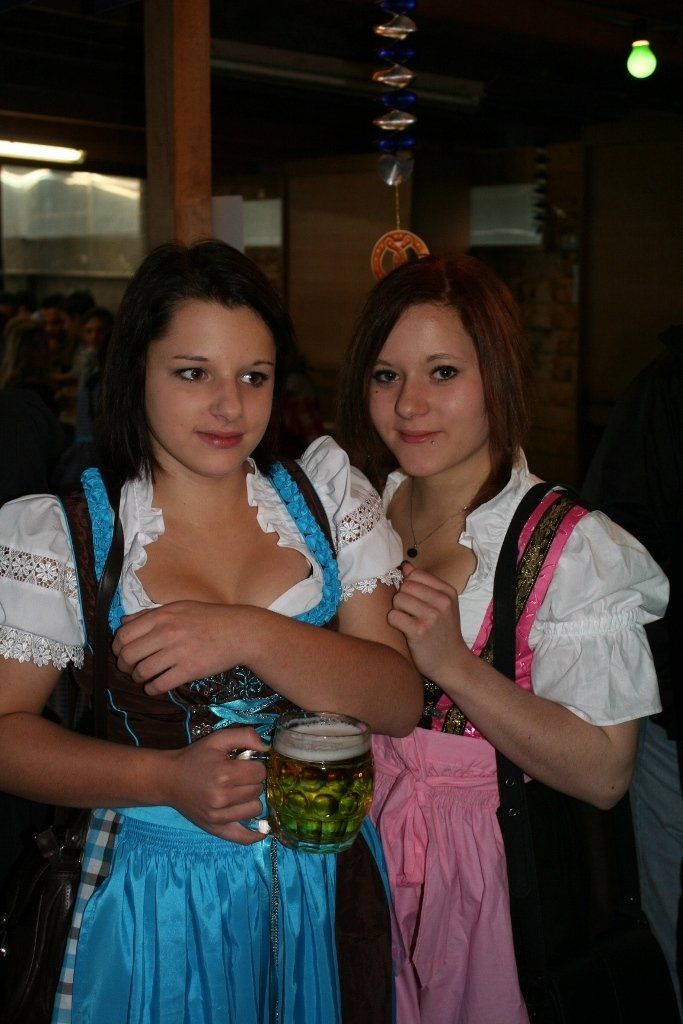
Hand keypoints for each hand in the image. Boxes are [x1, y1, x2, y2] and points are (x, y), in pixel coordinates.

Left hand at [112, 601, 251, 693]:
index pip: (124, 634)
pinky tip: (155, 686)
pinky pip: (160, 684)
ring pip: (141, 671)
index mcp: (162, 615)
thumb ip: (150, 614)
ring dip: (138, 678)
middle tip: (129, 669)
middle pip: (128, 655)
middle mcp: (166, 632)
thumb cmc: (209, 618)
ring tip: (143, 678)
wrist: (240, 632)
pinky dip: (152, 689)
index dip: (117, 647)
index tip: (122, 653)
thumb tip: (124, 622)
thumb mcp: (179, 607)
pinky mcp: (189, 670)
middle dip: (124, 666)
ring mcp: (177, 652)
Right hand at [163, 726, 268, 844]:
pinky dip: (255, 834)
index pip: (260, 772)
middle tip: (238, 776)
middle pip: (258, 790)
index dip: (255, 766)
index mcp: (223, 774)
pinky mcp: (215, 829)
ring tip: (237, 792)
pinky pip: (243, 838)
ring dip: (251, 799)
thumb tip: (267, 747)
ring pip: (255, 809)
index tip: (245, 764)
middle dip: (252, 781)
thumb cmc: (195, 757)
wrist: (169, 779)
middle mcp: (222, 798)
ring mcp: (218, 817)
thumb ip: (245, 736)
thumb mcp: (218, 739)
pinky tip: (260, 828)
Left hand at [387, 563, 469, 681]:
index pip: (416, 574)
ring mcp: (431, 616)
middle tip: (410, 613)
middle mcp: (442, 602)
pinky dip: (394, 623)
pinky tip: (404, 630)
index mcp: (448, 592)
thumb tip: (405, 566)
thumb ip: (424, 585)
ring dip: (397, 611)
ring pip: (398, 599)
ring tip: (407, 622)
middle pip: (405, 586)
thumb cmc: (443, 633)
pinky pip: (393, 616)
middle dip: (402, 598)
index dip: (408, 586)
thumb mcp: (442, 606)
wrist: (452, 664)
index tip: (414, 600)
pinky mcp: (419, 631)